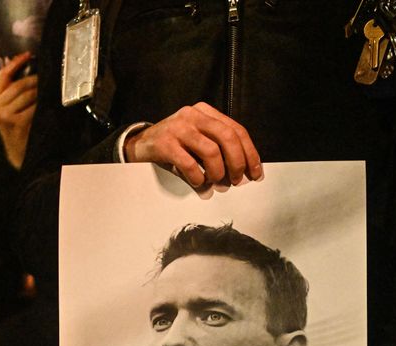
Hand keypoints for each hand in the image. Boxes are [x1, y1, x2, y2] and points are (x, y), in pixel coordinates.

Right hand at [0, 53, 38, 169]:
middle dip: (35, 79)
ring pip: (28, 94)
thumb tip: (31, 69)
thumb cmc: (18, 127)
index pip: (3, 75)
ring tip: (48, 91)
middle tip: (46, 77)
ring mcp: (4, 115)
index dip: (16, 63)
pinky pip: (33, 107)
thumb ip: (14, 93)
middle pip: (19, 84)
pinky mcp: (16, 122)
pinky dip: (42, 104)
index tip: (28, 55)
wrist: (19, 153)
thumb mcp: (10, 109)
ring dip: (40, 92)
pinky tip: (48, 104)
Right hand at [123, 102, 262, 187]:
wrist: (140, 144)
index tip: (255, 173)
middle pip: (227, 137)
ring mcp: (178, 128)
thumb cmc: (174, 145)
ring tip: (215, 183)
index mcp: (205, 112)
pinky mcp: (165, 143)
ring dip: (218, 173)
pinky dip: (198, 178)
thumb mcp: (198, 138)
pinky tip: (199, 183)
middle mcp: (193, 115)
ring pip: (211, 151)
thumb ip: (219, 147)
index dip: (250, 153)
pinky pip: (189, 164)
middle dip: (237, 162)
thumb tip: (244, 169)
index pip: (236, 130)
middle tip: (236, 180)